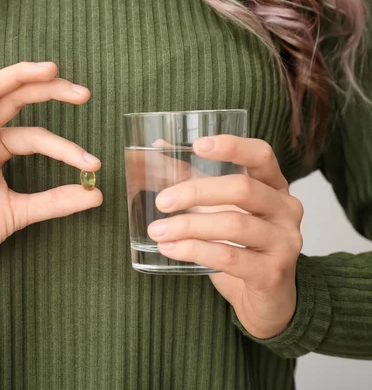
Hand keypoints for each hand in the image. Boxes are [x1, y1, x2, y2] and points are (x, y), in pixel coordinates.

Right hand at [0, 62, 102, 277]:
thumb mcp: (21, 213)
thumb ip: (55, 201)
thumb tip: (96, 193)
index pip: (35, 134)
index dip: (66, 147)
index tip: (94, 165)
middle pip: (11, 96)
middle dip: (47, 87)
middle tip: (84, 92)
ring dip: (13, 77)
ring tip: (48, 72)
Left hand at [147, 135, 303, 338]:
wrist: (267, 300)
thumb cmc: (241, 247)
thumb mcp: (222, 209)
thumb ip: (195, 180)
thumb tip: (158, 149)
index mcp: (275, 187)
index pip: (261, 156)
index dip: (232, 146)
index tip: (197, 145)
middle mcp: (286, 210)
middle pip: (242, 189)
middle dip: (196, 192)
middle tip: (162, 201)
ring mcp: (284, 242)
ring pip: (234, 224)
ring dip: (188, 226)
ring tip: (157, 231)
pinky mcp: (272, 272)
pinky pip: (229, 257)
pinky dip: (195, 251)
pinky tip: (171, 249)